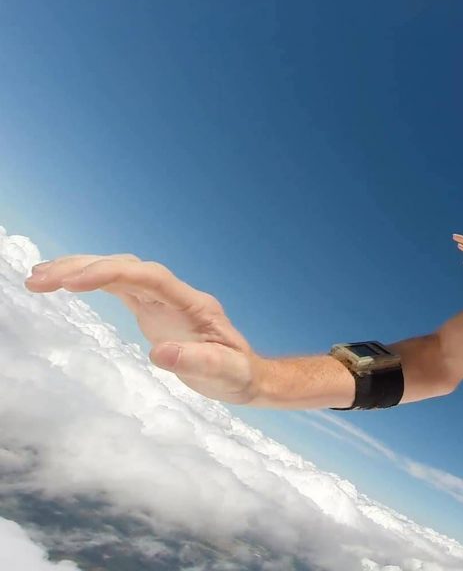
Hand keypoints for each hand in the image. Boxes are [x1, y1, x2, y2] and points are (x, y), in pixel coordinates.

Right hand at [25, 255, 262, 403]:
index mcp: (194, 304)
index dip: (113, 274)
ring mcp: (163, 300)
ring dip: (80, 270)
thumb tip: (160, 353)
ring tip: (37, 277)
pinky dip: (89, 281)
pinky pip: (117, 287)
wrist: (245, 374)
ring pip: (119, 272)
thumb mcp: (225, 374)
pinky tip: (60, 283)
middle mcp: (176, 295)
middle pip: (128, 268)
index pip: (150, 278)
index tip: (75, 281)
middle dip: (84, 268)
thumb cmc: (237, 374)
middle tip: (39, 278)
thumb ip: (197, 362)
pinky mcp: (151, 310)